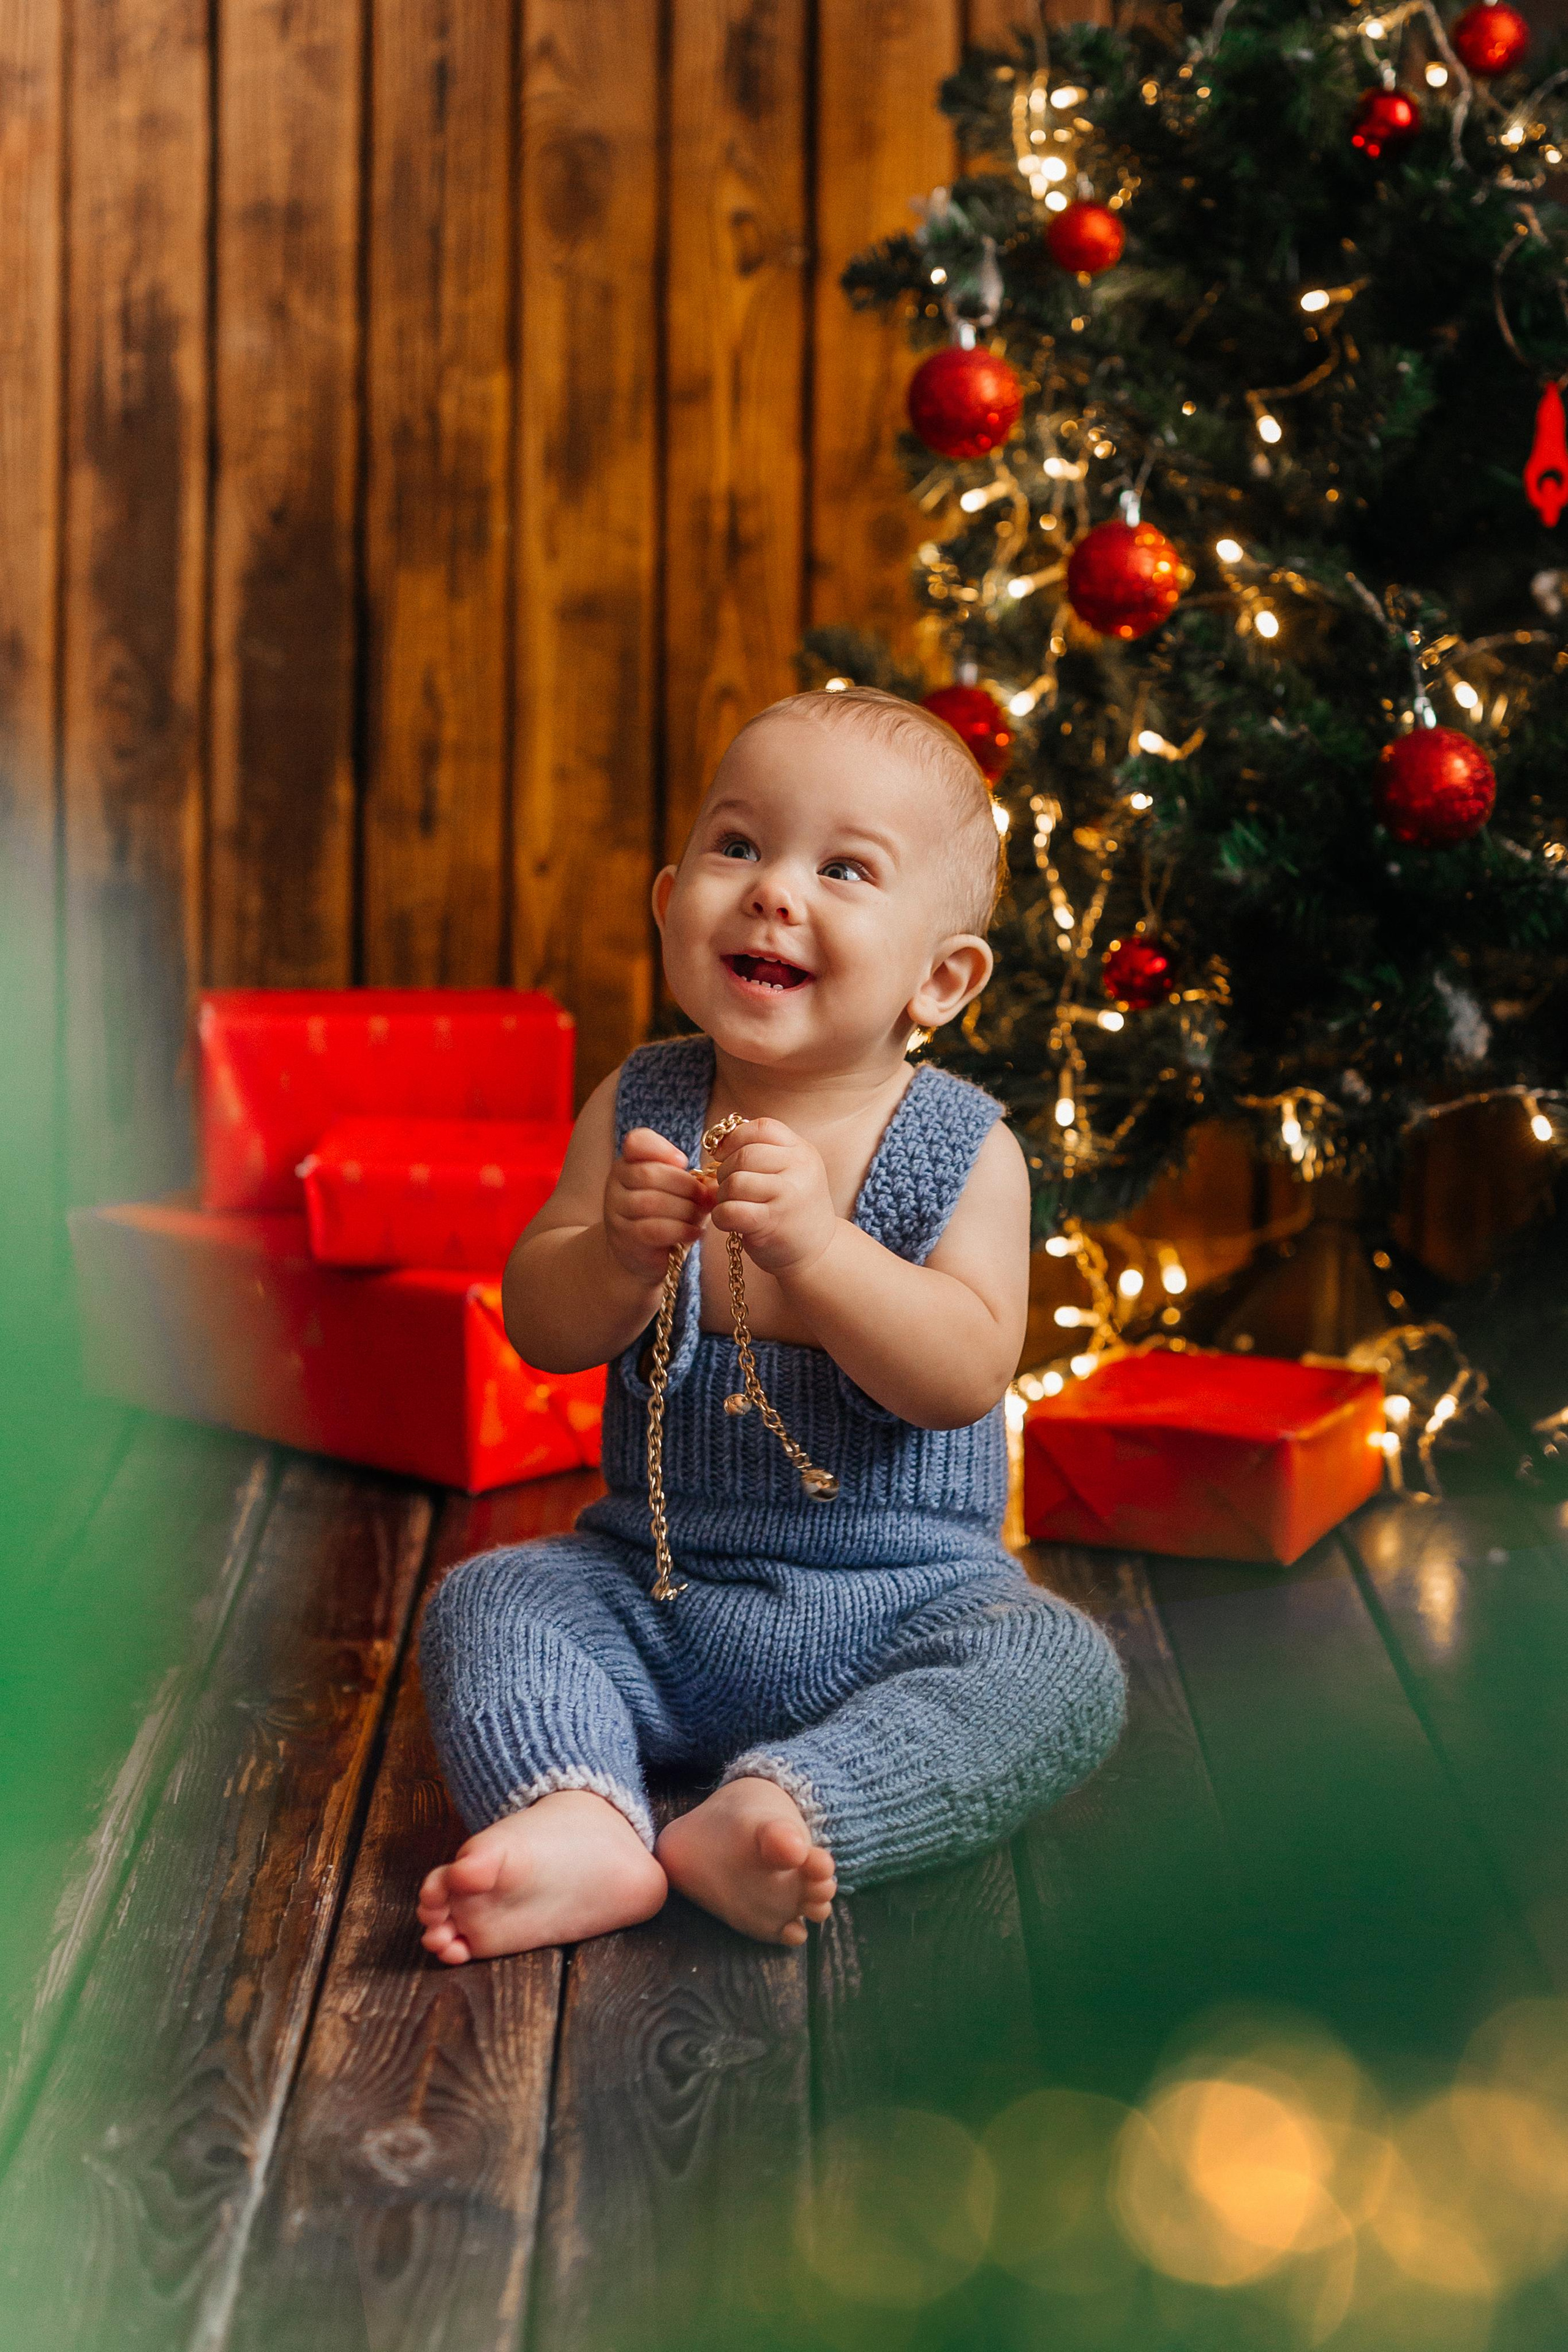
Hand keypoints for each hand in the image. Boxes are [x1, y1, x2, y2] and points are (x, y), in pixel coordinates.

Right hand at [603, 1127, 713, 1282]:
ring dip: (685, 1210)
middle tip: (706, 1198)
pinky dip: (680, 1230)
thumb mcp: (680, 1193)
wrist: (643, 1255)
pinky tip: (694, 1233)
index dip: (662, 1149)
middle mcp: (616, 1184)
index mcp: (629, 1164)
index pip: (636, 1142)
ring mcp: (616, 1212)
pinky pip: (653, 1229)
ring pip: (651, 1202)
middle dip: (685, 1186)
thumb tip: (716, 1185)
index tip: (684, 1162)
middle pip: (649, 1174)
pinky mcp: (624, 1239)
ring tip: (701, 1217)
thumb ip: (695, 1182)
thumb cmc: (667, 1217)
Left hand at [710, 1119, 837, 1278]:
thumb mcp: (789, 1172)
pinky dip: (721, 1216)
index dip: (735, 1138)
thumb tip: (717, 1142)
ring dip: (723, 1195)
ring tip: (732, 1204)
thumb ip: (762, 1152)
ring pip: (735, 1182)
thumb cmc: (792, 1209)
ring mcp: (789, 1195)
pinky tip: (729, 1221)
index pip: (762, 1128)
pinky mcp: (773, 1222)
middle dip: (725, 1170)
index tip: (723, 1154)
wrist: (816, 1252)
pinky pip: (731, 1210)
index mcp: (802, 1151)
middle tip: (728, 1187)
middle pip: (744, 1155)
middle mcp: (800, 1169)